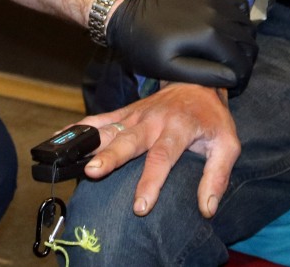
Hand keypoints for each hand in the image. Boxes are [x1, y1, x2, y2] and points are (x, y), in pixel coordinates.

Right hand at [78, 83, 238, 218]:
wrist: (198, 81)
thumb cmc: (211, 118)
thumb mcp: (228, 144)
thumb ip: (217, 177)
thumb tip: (207, 209)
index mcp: (179, 128)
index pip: (162, 158)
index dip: (151, 183)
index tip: (140, 207)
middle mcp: (153, 121)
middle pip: (129, 141)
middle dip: (110, 158)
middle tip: (93, 173)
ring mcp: (135, 115)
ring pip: (110, 130)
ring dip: (91, 144)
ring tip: (73, 158)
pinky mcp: (125, 113)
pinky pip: (99, 119)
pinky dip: (80, 127)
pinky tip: (61, 137)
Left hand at [106, 0, 257, 91]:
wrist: (126, 12)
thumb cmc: (144, 46)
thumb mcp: (169, 68)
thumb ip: (205, 74)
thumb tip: (234, 77)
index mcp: (209, 35)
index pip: (241, 62)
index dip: (242, 80)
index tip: (233, 88)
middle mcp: (217, 13)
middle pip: (249, 42)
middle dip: (245, 62)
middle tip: (233, 74)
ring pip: (247, 23)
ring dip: (244, 41)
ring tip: (230, 55)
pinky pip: (238, 4)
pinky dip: (240, 19)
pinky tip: (227, 31)